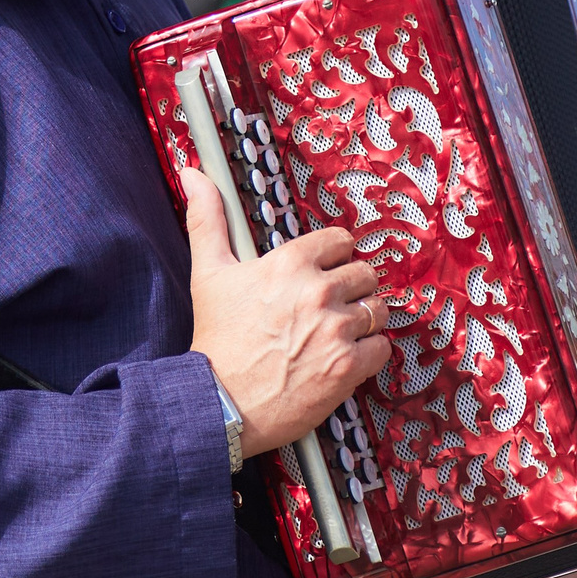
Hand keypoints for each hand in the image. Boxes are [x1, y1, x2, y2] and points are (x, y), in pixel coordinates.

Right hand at [181, 167, 390, 452]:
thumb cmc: (216, 339)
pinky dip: (369, 353)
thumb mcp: (208, 272)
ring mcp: (336, 329)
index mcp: (290, 262)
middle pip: (365, 274)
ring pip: (378, 309)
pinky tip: (345, 357)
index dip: (333, 258)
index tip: (324, 274)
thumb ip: (207, 218)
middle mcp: (318, 291)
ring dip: (364, 320)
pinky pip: (383, 346)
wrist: (218, 404)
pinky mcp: (348, 366)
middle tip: (330, 308)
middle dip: (351, 289)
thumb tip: (193, 173)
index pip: (341, 241)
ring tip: (338, 333)